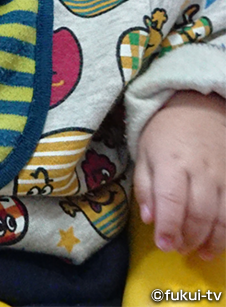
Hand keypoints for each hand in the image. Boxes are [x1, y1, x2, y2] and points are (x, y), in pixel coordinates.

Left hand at [134, 90, 225, 259]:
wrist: (197, 108)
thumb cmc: (164, 132)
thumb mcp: (144, 153)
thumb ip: (144, 187)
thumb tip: (149, 219)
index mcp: (171, 162)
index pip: (172, 200)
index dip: (169, 227)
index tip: (164, 245)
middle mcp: (200, 170)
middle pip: (200, 214)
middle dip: (189, 238)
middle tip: (178, 249)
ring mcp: (223, 175)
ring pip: (224, 217)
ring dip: (213, 241)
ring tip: (201, 252)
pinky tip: (219, 241)